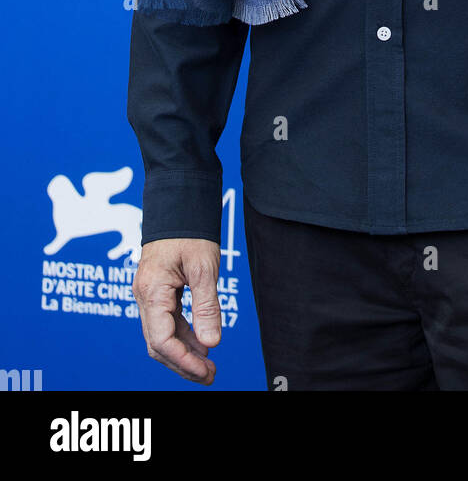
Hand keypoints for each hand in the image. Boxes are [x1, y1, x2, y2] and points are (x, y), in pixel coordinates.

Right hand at [133, 238, 221, 383]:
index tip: (206, 371)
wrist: (178, 203)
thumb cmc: (190, 231)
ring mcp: (149, 294)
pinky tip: (202, 344)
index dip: (183, 361)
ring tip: (209, 367)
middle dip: (183, 364)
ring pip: (162, 335)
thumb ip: (206, 307)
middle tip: (211, 376)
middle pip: (158, 344)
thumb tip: (211, 344)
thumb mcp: (204, 267)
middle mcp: (144, 296)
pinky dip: (183, 335)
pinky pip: (167, 321)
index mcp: (152, 292)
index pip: (161, 340)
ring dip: (184, 353)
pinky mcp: (157, 291)